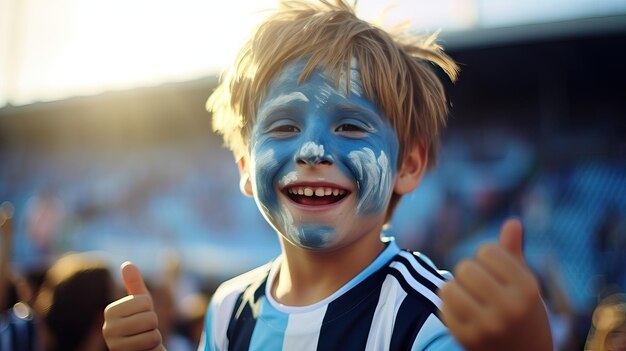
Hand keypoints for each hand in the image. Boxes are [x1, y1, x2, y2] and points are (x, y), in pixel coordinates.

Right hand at [103, 262, 165, 350]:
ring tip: (143, 339)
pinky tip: (143, 349)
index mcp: (110, 311)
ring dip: (153, 336)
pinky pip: (151, 344)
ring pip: (152, 332)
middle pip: (149, 317)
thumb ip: (134, 284)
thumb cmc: (141, 325)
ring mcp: (114, 345)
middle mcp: (107, 328)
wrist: (142, 349)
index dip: (149, 309)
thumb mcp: (141, 304)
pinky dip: (153, 347)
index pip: (144, 301)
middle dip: (153, 324)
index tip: (140, 317)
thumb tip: (127, 264)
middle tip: (143, 330)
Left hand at [438, 218, 552, 350]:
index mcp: (527, 290)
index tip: (495, 270)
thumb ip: (515, 253)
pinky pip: (443, 308)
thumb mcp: (526, 285)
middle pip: (465, 267)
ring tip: (469, 296)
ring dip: (455, 288)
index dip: (487, 257)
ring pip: (449, 287)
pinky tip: (464, 313)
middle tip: (478, 284)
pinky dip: (450, 306)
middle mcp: (509, 308)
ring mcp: (487, 326)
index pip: (488, 251)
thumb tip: (513, 221)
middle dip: (469, 272)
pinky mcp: (467, 339)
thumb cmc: (524, 314)